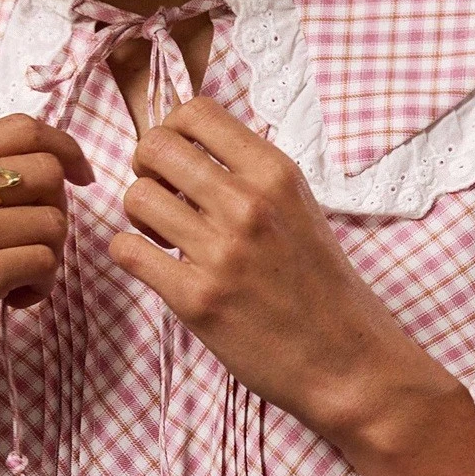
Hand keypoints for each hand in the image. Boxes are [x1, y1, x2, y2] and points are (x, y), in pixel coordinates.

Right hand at [0, 113, 93, 438]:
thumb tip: (46, 171)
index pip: (20, 128)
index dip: (64, 149)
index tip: (80, 177)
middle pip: (47, 170)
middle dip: (59, 210)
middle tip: (35, 248)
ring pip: (53, 221)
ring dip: (49, 258)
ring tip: (15, 284)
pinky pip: (45, 262)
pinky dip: (41, 287)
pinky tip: (11, 303)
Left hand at [108, 97, 474, 475]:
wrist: (348, 363)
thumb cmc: (323, 289)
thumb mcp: (301, 211)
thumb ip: (253, 176)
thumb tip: (194, 148)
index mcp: (276, 173)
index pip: (194, 112)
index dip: (171, 131)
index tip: (177, 161)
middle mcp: (247, 204)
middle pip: (153, 147)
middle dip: (146, 169)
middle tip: (163, 198)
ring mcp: (220, 252)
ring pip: (134, 197)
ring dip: (139, 216)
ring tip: (163, 238)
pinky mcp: (196, 298)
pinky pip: (126, 250)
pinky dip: (131, 255)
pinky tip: (157, 268)